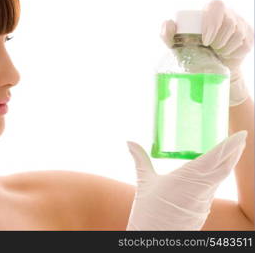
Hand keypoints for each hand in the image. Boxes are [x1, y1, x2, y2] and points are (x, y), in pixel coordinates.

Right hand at [126, 130, 247, 229]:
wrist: (154, 238)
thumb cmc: (148, 210)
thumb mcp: (144, 181)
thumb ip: (139, 159)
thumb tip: (129, 142)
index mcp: (187, 179)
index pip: (215, 159)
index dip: (230, 146)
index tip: (241, 134)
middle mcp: (200, 190)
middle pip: (224, 167)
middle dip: (235, 151)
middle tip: (242, 137)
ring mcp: (204, 201)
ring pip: (220, 178)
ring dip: (228, 163)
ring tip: (232, 149)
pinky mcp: (203, 209)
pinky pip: (214, 188)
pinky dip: (219, 175)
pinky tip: (218, 170)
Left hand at [161, 0, 253, 105]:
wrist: (209, 70)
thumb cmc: (190, 53)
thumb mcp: (175, 45)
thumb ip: (167, 34)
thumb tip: (168, 24)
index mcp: (210, 11)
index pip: (215, 6)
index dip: (211, 22)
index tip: (204, 40)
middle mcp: (228, 14)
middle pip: (229, 21)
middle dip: (218, 39)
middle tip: (209, 48)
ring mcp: (241, 25)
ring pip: (238, 33)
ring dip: (225, 46)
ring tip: (216, 51)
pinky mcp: (249, 38)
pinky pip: (244, 44)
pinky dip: (233, 52)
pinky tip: (225, 54)